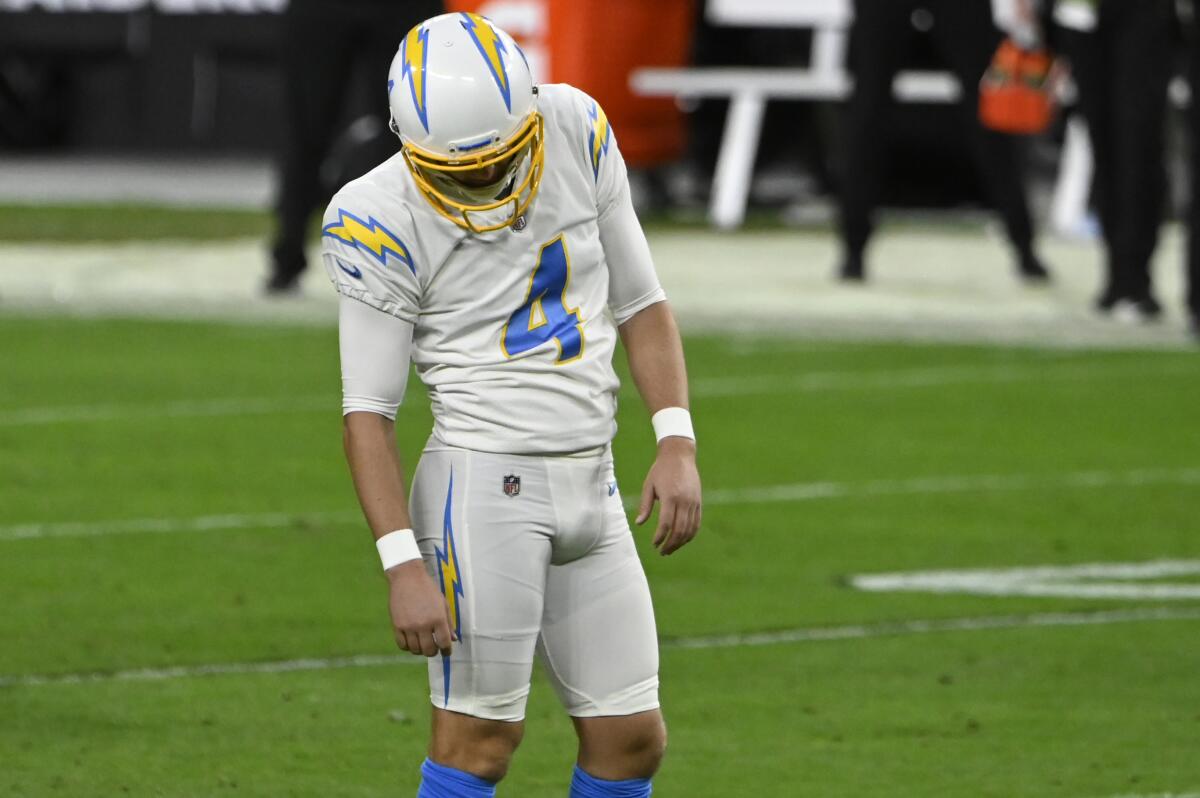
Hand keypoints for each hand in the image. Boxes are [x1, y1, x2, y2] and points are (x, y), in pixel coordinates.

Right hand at [385, 560, 454, 656]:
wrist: (407, 577)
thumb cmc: (428, 589)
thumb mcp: (443, 603)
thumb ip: (449, 622)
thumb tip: (453, 639)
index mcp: (438, 618)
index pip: (444, 643)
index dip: (447, 651)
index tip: (446, 652)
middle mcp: (424, 625)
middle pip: (429, 650)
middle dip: (434, 652)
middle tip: (434, 648)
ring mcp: (409, 626)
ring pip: (415, 650)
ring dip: (420, 650)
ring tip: (422, 644)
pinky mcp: (397, 626)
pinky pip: (402, 645)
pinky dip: (408, 647)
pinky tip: (411, 641)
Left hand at [635, 436, 701, 555]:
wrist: (679, 454)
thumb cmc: (660, 470)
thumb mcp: (649, 485)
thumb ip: (645, 505)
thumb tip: (639, 523)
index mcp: (670, 497)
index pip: (666, 524)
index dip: (660, 537)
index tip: (654, 544)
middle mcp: (684, 501)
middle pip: (679, 530)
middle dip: (671, 544)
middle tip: (662, 552)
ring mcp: (693, 502)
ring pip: (690, 529)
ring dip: (680, 542)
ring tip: (670, 549)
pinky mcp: (699, 502)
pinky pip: (696, 523)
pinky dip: (690, 534)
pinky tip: (682, 540)